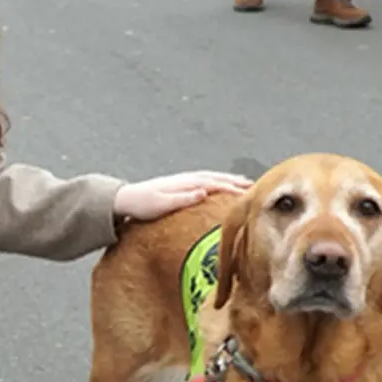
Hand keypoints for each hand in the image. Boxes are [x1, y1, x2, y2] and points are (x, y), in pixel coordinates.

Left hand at [113, 171, 251, 220]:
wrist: (126, 199)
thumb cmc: (143, 205)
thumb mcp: (161, 203)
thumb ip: (183, 198)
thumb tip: (204, 191)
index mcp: (184, 183)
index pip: (213, 183)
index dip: (231, 187)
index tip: (248, 192)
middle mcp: (186, 179)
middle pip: (215, 177)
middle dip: (235, 180)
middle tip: (255, 184)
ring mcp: (183, 181)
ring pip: (211, 177)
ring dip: (228, 179)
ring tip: (244, 183)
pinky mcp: (180, 185)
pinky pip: (204, 180)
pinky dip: (217, 180)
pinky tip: (221, 185)